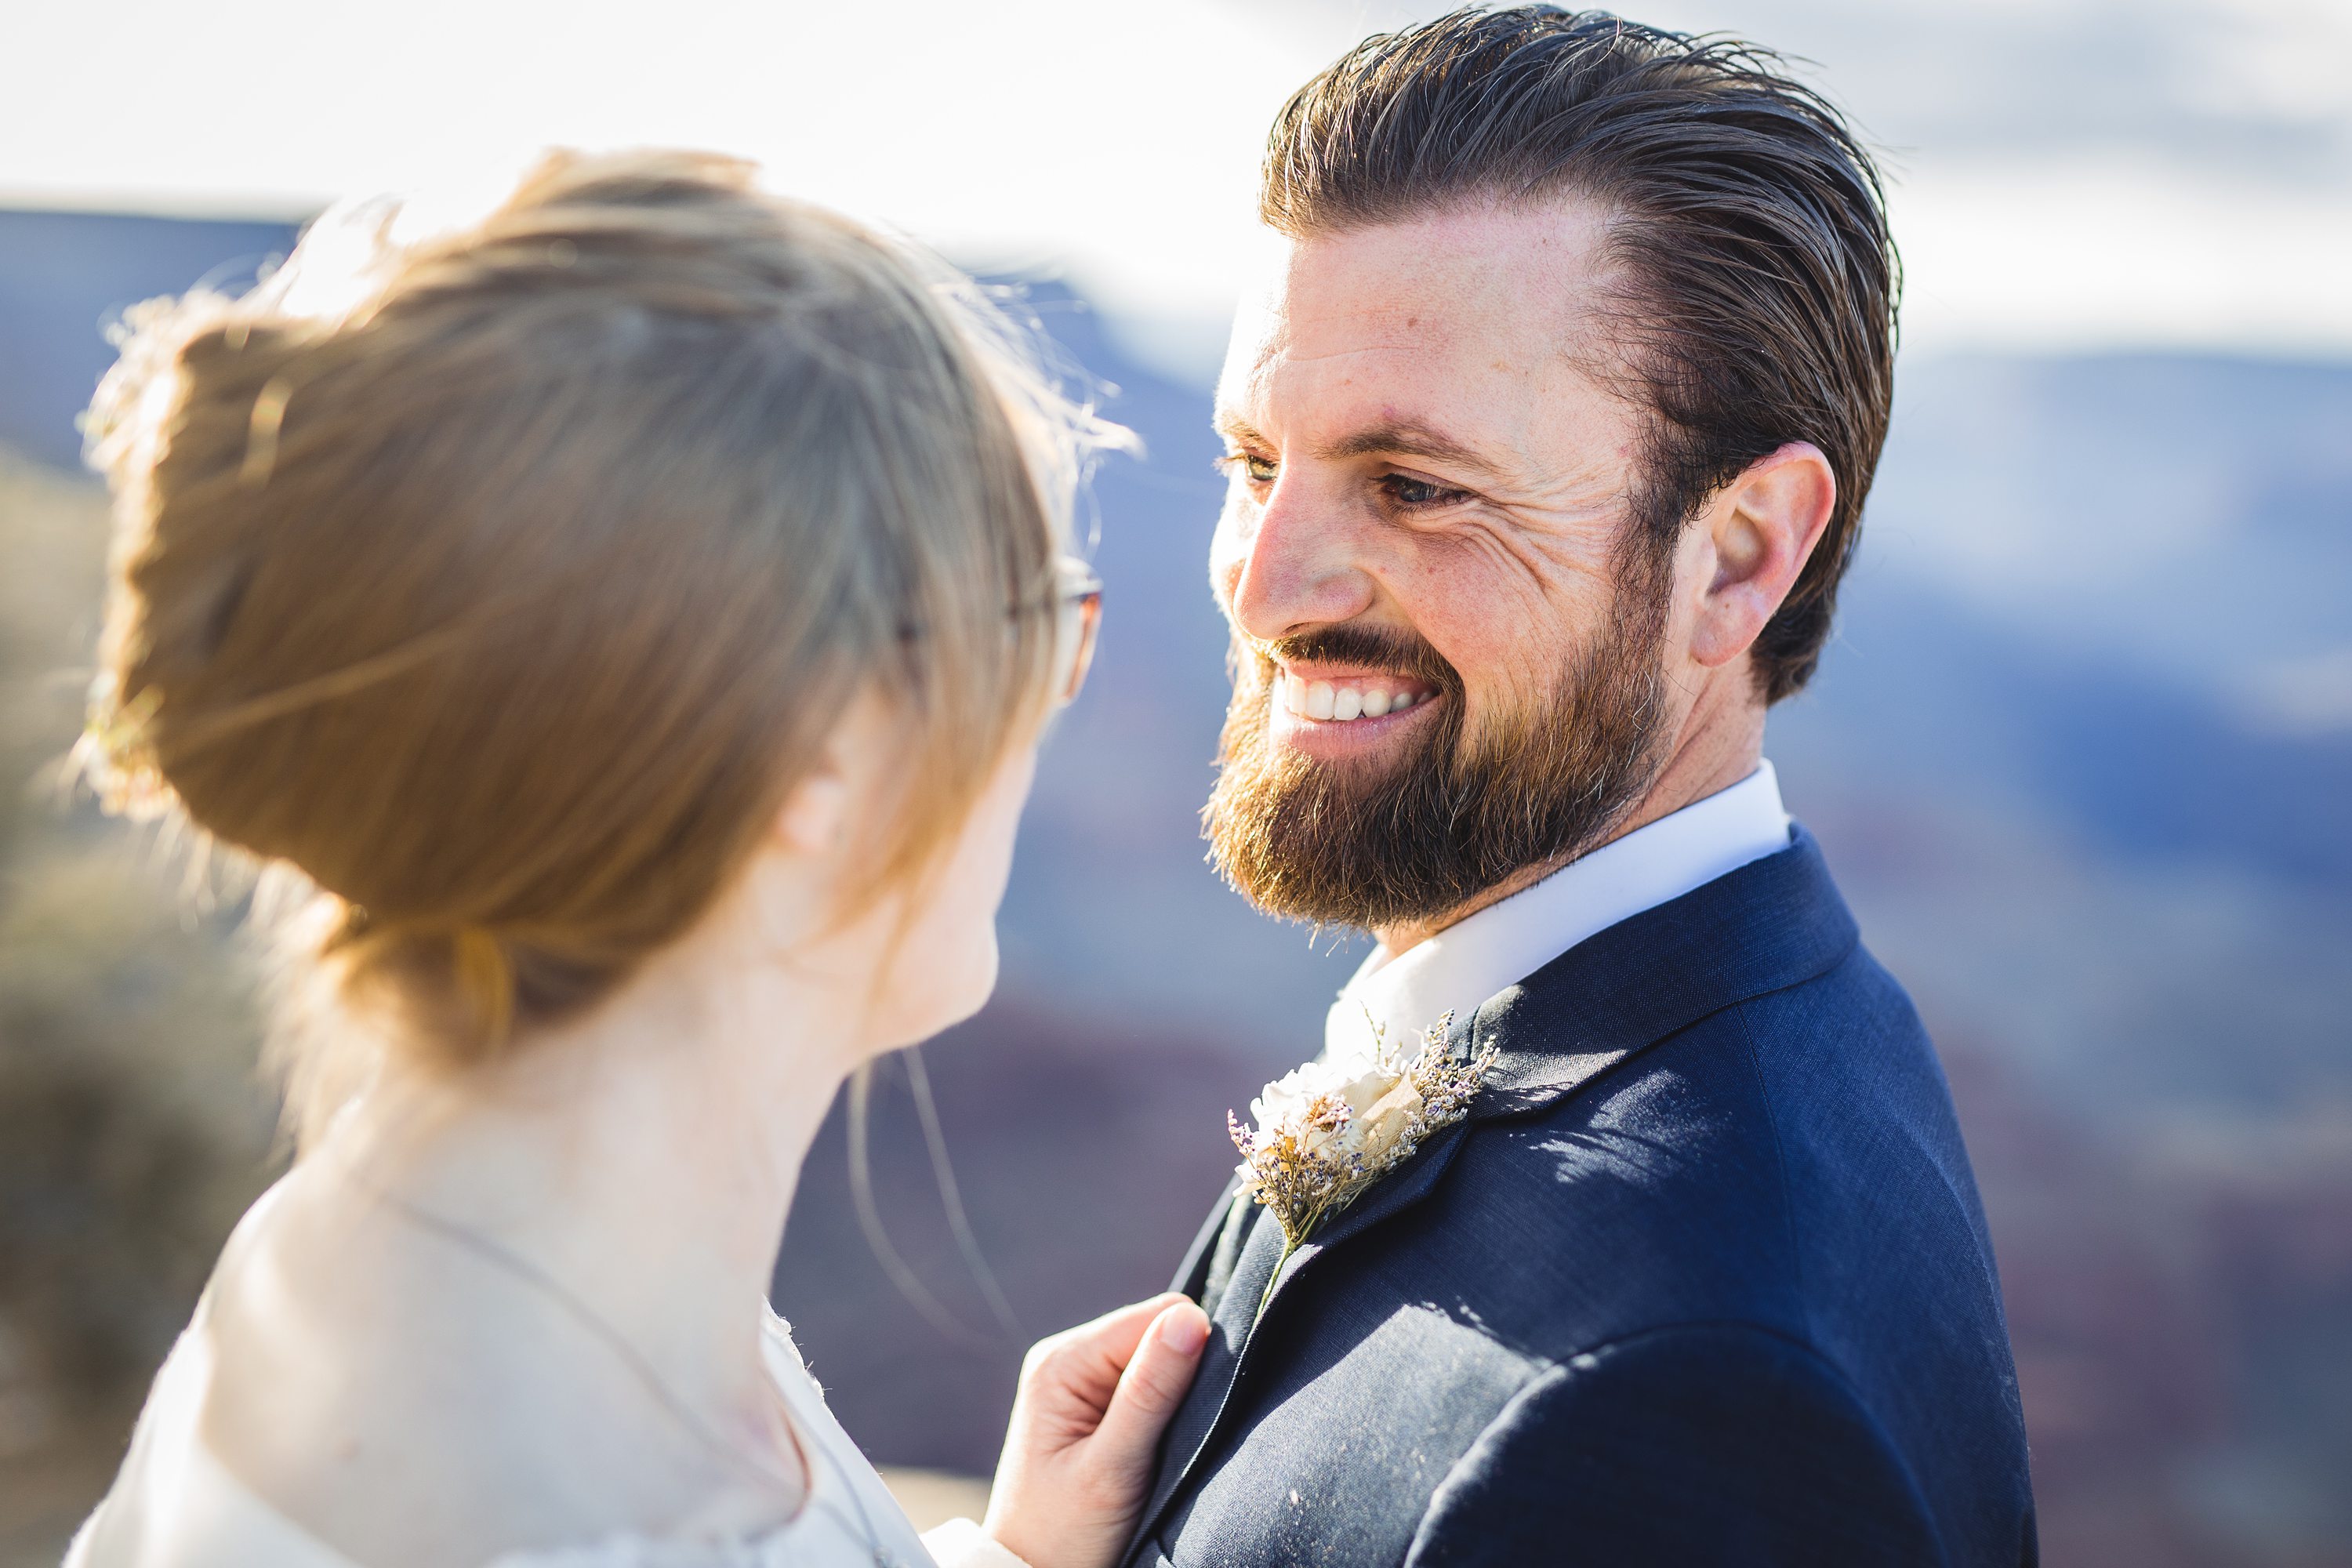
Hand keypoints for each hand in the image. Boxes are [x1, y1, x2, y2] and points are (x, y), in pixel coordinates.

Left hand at [981, 1293, 1210, 1567]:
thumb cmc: (1064, 1535)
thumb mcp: (1112, 1468)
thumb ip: (1150, 1391)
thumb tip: (1190, 1318)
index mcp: (1063, 1361)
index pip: (1158, 1315)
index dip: (1190, 1354)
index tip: (1185, 1416)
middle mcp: (1069, 1359)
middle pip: (1160, 1333)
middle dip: (1181, 1381)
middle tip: (1165, 1444)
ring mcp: (1082, 1381)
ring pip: (1161, 1361)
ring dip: (1174, 1403)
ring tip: (1156, 1453)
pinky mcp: (1097, 1405)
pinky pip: (1151, 1387)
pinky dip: (1165, 1417)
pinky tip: (1153, 1451)